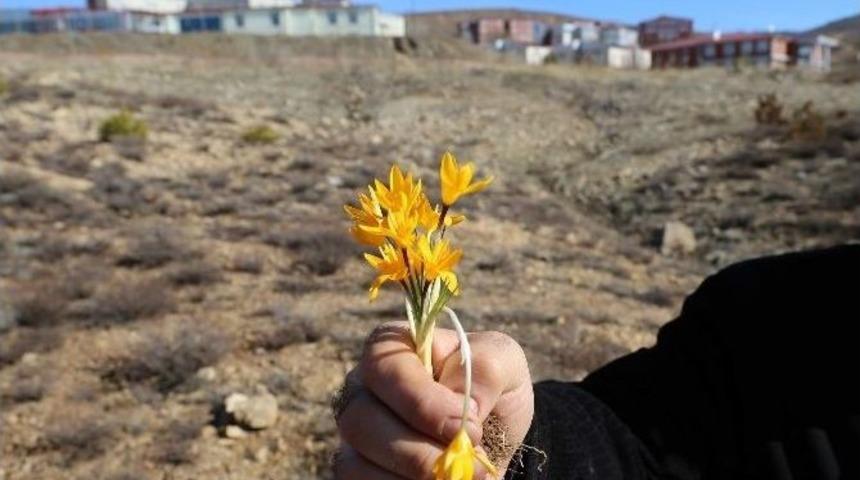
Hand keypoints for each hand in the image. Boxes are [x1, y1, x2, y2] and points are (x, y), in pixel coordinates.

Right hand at [334, 322, 533, 478]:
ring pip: (355, 461)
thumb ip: (486, 370)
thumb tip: (464, 406)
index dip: (421, 402)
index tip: (464, 426)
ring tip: (458, 477)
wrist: (493, 433)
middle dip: (417, 452)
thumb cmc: (490, 385)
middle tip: (466, 460)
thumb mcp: (503, 361)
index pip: (384, 368)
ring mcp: (357, 431)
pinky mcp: (359, 466)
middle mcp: (363, 387)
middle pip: (360, 419)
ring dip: (414, 476)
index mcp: (392, 346)